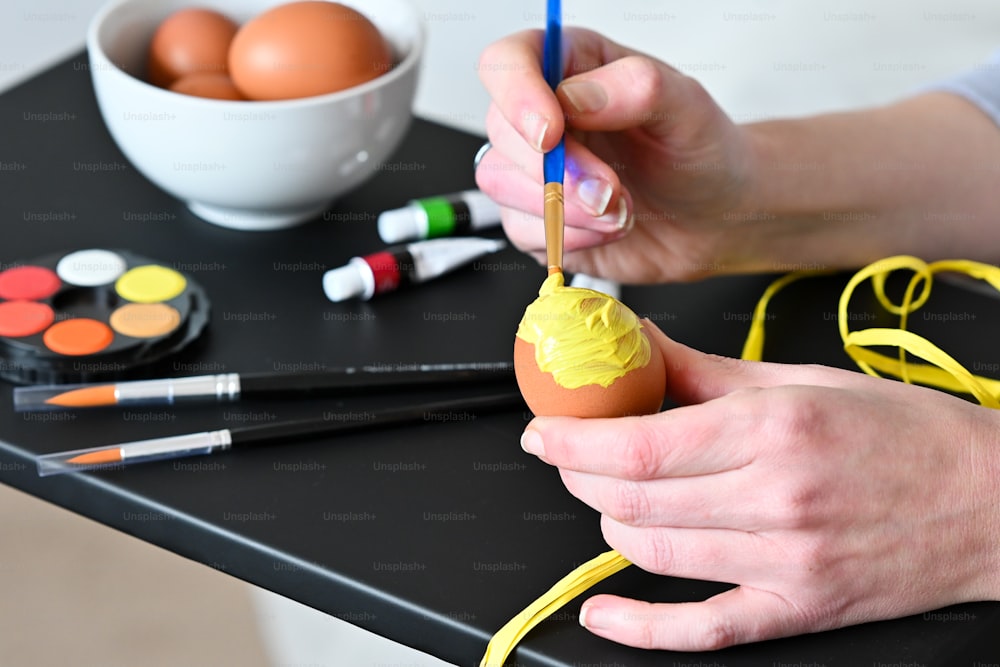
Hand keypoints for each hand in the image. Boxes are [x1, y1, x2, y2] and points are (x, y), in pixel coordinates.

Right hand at [476, 28, 754, 282]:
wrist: (715, 220)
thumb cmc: (701, 154)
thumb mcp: (688, 108)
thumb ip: (636, 89)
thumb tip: (577, 98)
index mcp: (573, 66)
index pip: (509, 61)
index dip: (517, 94)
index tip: (551, 132)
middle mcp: (545, 113)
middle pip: (500, 129)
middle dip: (556, 170)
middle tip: (611, 190)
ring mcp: (534, 168)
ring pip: (499, 182)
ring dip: (562, 207)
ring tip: (621, 210)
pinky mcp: (536, 218)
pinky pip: (520, 230)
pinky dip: (569, 237)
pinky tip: (609, 228)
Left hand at [519, 324, 999, 649]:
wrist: (991, 501)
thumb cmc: (903, 433)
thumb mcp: (801, 380)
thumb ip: (704, 370)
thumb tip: (638, 346)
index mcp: (772, 429)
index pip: (636, 446)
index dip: (571, 440)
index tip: (543, 430)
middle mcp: (774, 498)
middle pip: (631, 500)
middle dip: (579, 476)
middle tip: (570, 454)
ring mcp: (785, 563)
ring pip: (652, 553)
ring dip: (608, 522)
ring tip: (606, 496)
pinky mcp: (798, 610)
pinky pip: (702, 630)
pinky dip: (640, 626)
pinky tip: (603, 613)